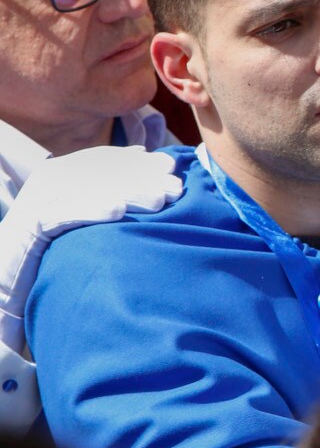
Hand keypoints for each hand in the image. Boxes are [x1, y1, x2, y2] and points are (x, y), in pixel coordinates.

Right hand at [0, 146, 182, 353]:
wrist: (7, 286)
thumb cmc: (51, 252)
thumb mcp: (83, 218)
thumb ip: (108, 196)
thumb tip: (147, 171)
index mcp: (61, 176)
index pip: (102, 161)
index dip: (137, 162)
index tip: (170, 168)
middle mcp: (48, 184)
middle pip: (100, 174)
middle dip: (140, 178)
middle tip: (175, 188)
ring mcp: (36, 203)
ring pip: (87, 191)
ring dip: (127, 193)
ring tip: (159, 201)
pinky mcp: (27, 227)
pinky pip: (62, 215)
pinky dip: (91, 210)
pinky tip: (117, 212)